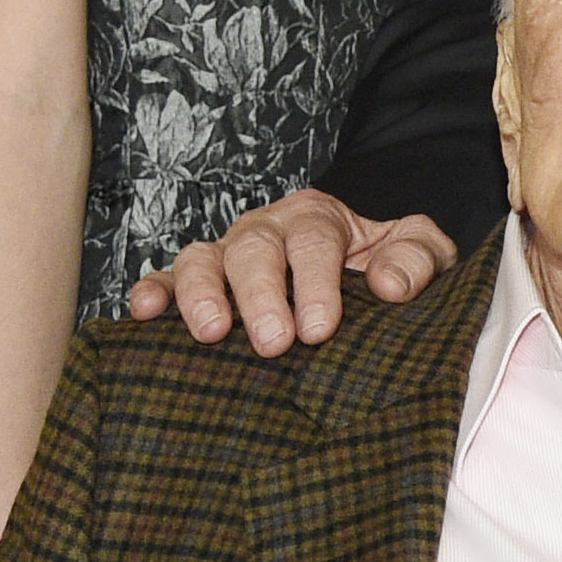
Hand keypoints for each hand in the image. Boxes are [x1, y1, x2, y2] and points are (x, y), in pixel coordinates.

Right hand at [125, 190, 456, 354]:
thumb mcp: (418, 251)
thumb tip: (391, 285)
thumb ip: (416, 259)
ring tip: (213, 333)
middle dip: (261, 296)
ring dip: (202, 295)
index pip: (313, 241)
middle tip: (274, 343)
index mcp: (317, 218)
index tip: (320, 328)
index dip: (314, 283)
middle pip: (254, 250)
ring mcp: (226, 255)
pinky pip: (165, 280)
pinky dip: (152, 292)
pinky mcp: (198, 283)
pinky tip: (144, 314)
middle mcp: (265, 230)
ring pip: (201, 260)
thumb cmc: (385, 265)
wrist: (359, 271)